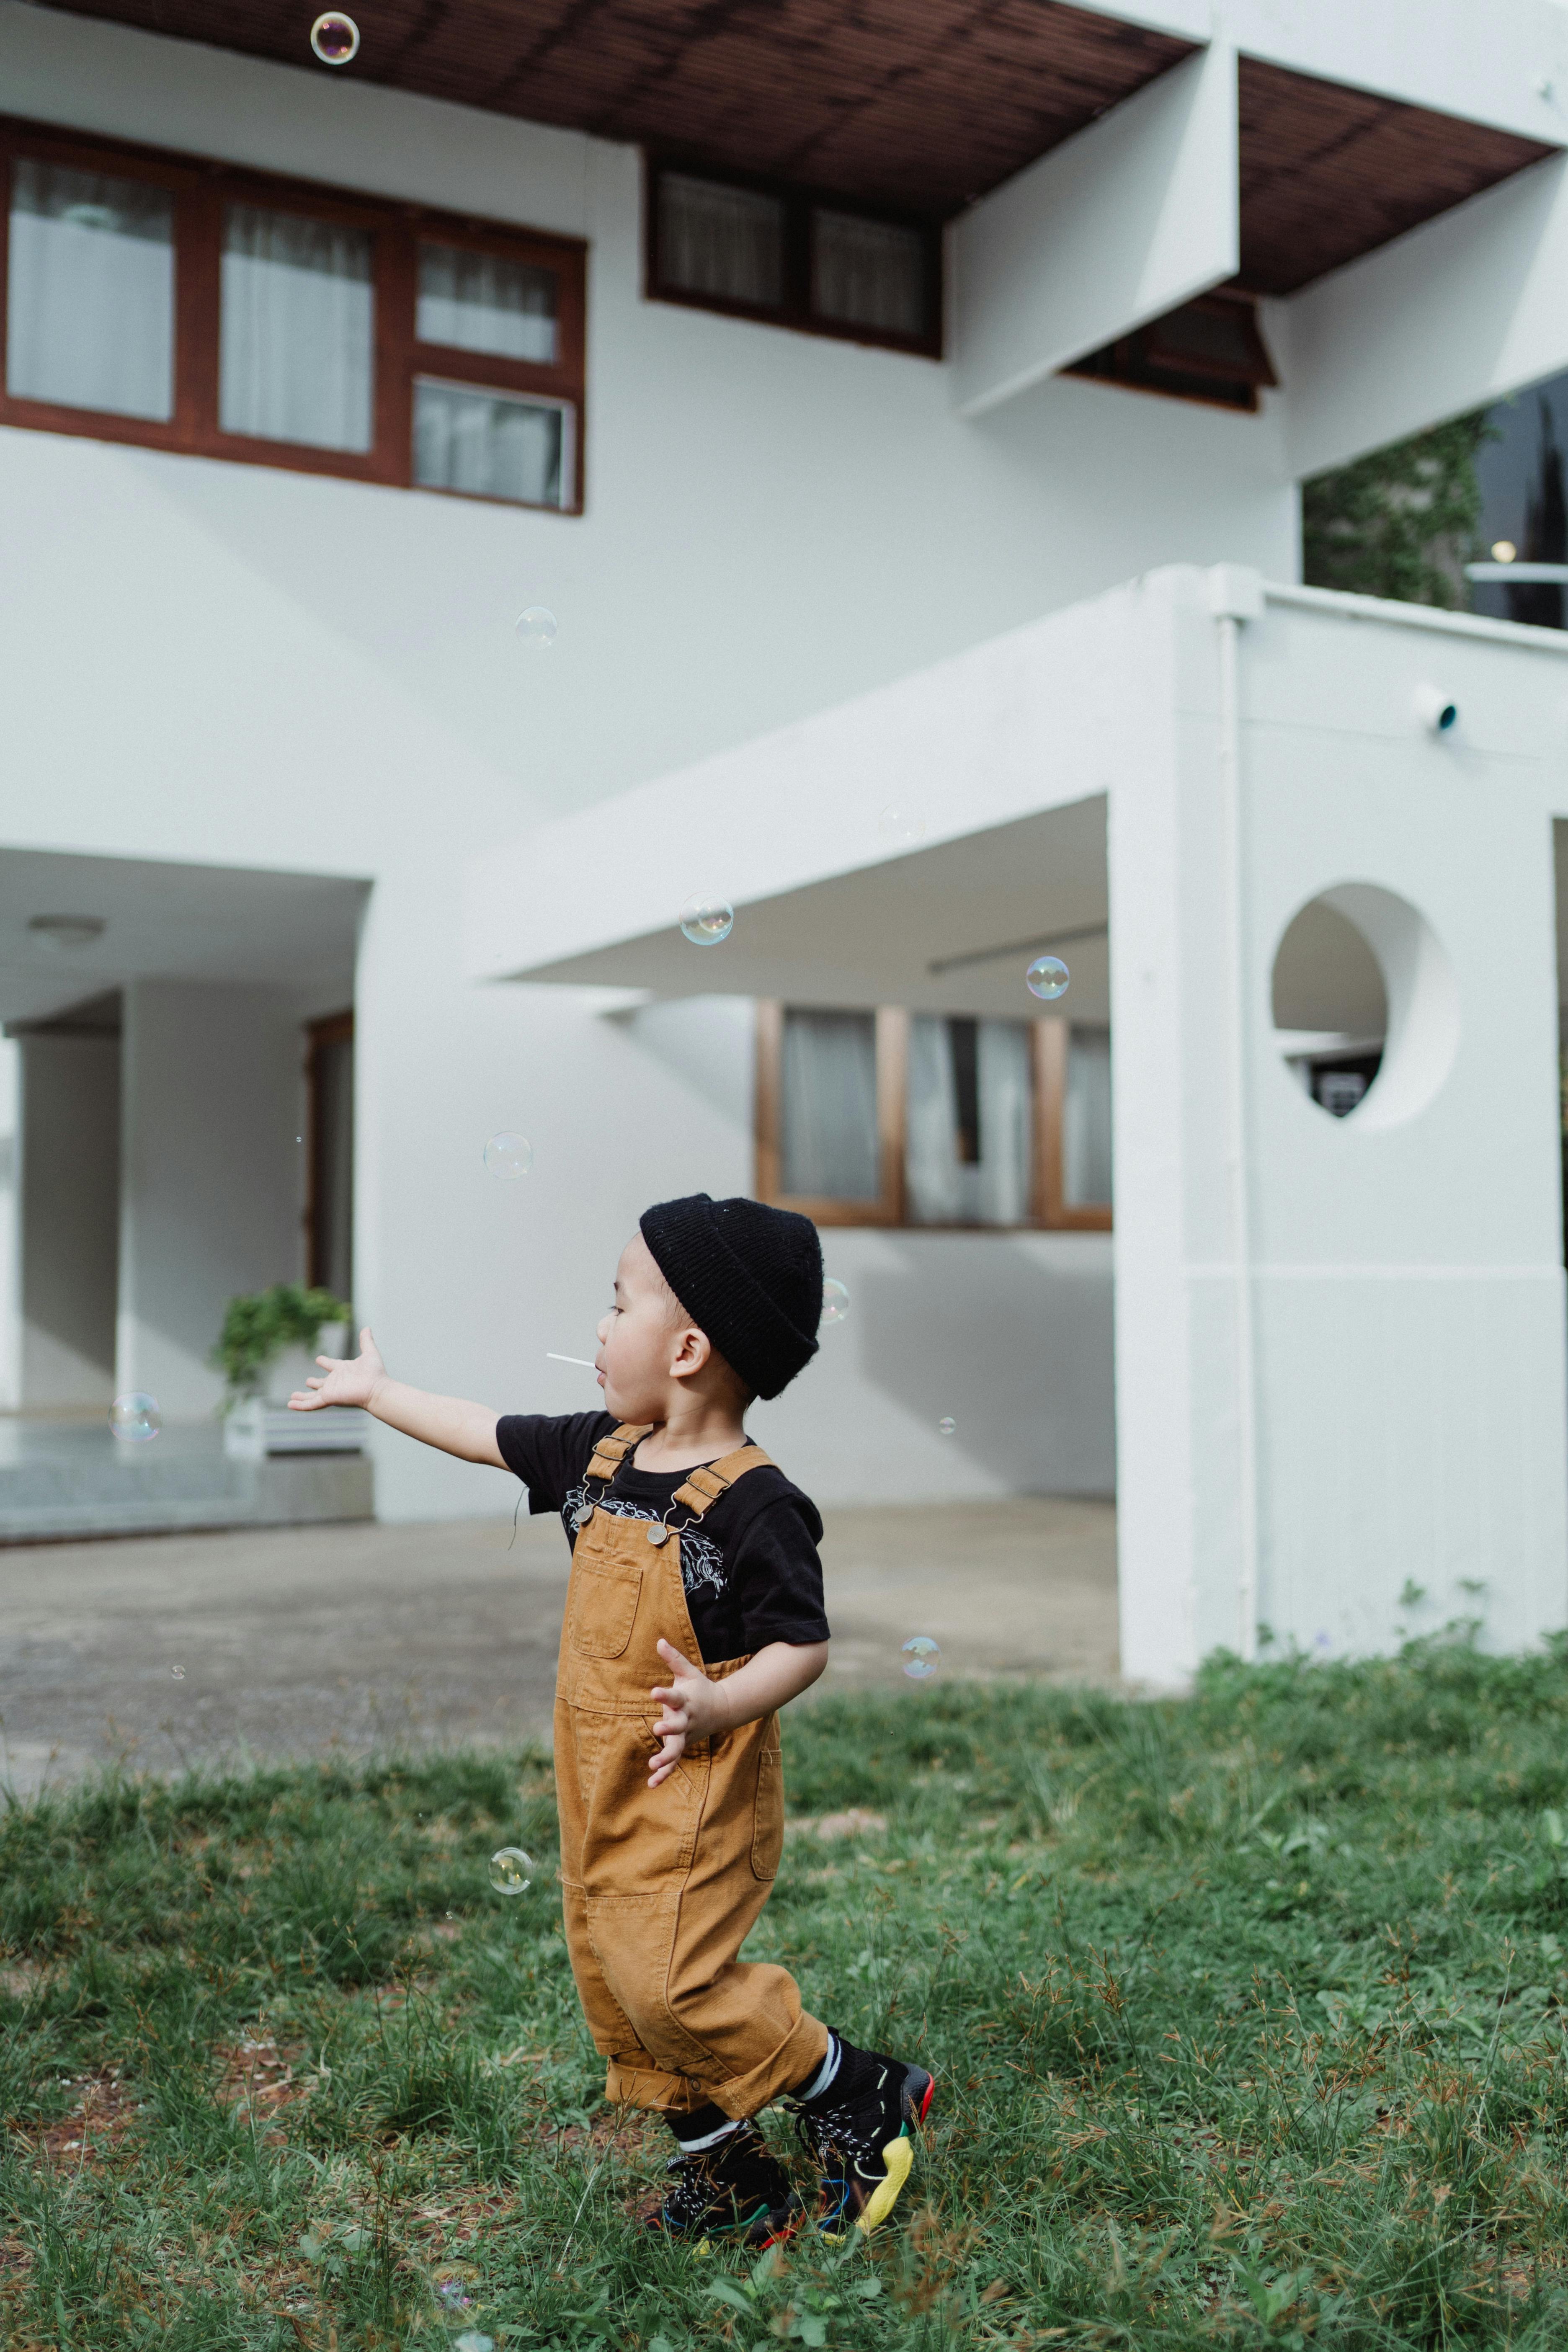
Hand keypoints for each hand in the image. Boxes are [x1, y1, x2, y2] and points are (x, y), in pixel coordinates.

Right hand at [288, 1326, 384, 1410]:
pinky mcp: (328, 1398)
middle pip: (321, 1383)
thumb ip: (366, 1341)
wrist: (376, 1388)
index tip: (318, 1359)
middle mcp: (336, 1382)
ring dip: (302, 1397)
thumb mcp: (369, 1353)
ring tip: (292, 1397)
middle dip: (314, 1383)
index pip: (331, 1365)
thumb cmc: (375, 1373)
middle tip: (307, 1381)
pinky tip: (290, 1404)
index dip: (325, 1362)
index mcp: (343, 1370)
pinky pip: (311, 1403)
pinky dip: (300, 1405)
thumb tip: (367, 1328)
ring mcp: (331, 1391)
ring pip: (312, 1395)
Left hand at [647, 1639, 729, 1787]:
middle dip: (669, 1728)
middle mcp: (686, 1719)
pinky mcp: (682, 1746)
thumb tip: (658, 1640)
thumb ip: (673, 1659)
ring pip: (676, 1748)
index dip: (664, 1694)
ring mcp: (686, 1735)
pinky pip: (673, 1762)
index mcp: (686, 1700)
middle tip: (658, 1728)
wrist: (722, 1709)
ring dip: (665, 1757)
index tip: (654, 1691)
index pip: (674, 1696)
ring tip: (653, 1765)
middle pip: (678, 1725)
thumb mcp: (688, 1672)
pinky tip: (652, 1784)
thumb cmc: (700, 1688)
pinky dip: (664, 1773)